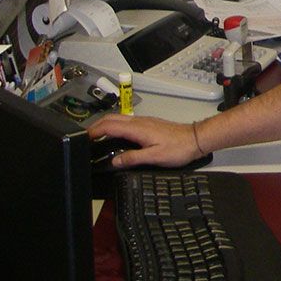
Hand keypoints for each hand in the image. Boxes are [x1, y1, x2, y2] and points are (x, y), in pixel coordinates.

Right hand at [89, 114, 203, 168]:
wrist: (196, 139)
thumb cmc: (179, 147)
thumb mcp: (154, 157)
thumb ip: (133, 158)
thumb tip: (115, 161)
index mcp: (138, 129)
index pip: (110, 126)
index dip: (94, 131)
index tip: (84, 139)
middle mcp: (140, 122)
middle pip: (111, 119)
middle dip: (96, 126)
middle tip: (86, 138)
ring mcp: (144, 122)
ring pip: (119, 119)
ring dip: (105, 125)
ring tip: (97, 138)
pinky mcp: (149, 124)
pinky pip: (127, 122)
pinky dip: (115, 127)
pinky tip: (116, 137)